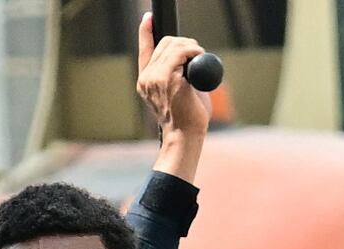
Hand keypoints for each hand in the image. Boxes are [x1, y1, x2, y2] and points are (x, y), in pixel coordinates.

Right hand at [137, 12, 211, 181]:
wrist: (185, 136)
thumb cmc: (187, 118)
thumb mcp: (178, 91)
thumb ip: (177, 74)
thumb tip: (191, 61)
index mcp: (146, 82)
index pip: (144, 51)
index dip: (146, 32)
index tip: (148, 18)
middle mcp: (146, 78)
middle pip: (164, 43)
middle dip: (184, 43)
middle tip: (197, 53)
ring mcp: (154, 78)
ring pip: (173, 45)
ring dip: (190, 47)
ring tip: (199, 57)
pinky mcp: (166, 78)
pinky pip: (181, 52)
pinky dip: (193, 51)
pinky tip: (199, 57)